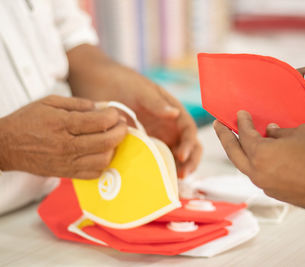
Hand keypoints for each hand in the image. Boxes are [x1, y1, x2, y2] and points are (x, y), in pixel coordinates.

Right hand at [0, 95, 126, 178]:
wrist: (5, 145)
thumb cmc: (27, 121)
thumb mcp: (50, 102)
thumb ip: (78, 104)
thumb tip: (101, 107)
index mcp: (62, 124)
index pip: (99, 122)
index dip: (113, 116)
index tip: (115, 113)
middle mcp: (66, 145)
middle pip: (106, 142)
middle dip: (120, 131)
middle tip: (121, 125)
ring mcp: (67, 162)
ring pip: (103, 160)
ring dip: (114, 148)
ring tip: (112, 139)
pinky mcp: (66, 174)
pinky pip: (94, 174)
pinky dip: (103, 164)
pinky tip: (101, 153)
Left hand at [67, 45, 201, 177]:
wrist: (98, 84)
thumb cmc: (124, 83)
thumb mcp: (142, 90)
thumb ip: (157, 103)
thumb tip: (175, 114)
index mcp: (173, 113)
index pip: (189, 130)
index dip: (189, 144)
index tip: (182, 155)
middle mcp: (169, 127)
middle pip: (188, 147)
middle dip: (190, 162)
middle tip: (181, 174)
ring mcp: (157, 138)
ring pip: (174, 157)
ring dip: (176, 169)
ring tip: (170, 181)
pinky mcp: (143, 147)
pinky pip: (154, 161)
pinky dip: (158, 170)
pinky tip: (153, 179)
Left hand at [214, 110, 304, 214]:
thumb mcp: (301, 133)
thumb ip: (279, 131)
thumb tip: (269, 131)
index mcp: (260, 154)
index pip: (244, 133)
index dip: (241, 121)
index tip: (240, 113)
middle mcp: (257, 172)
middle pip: (233, 152)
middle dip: (224, 137)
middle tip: (218, 125)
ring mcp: (264, 185)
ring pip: (244, 165)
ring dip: (239, 152)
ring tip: (237, 140)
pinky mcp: (274, 193)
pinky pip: (258, 174)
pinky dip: (254, 163)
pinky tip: (261, 156)